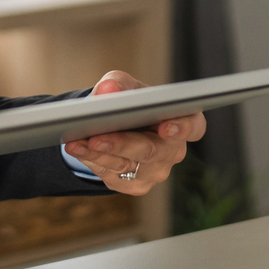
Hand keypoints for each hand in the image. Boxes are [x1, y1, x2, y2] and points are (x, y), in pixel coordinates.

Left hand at [63, 70, 202, 196]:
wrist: (114, 126)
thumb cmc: (128, 103)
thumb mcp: (123, 86)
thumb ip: (118, 83)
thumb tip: (109, 89)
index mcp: (182, 121)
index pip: (193, 127)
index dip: (182, 128)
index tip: (165, 126)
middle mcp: (173, 151)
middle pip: (151, 150)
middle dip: (122, 143)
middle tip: (97, 136)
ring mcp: (155, 171)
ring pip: (127, 164)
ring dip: (99, 152)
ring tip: (76, 142)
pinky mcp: (135, 185)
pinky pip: (112, 175)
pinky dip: (92, 160)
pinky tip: (78, 149)